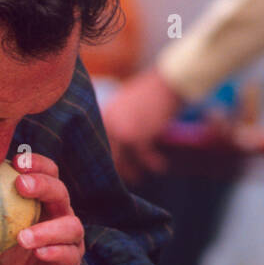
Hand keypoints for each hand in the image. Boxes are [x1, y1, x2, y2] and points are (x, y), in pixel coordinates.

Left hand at [0, 153, 83, 264]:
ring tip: (23, 236)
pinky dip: (53, 251)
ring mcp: (72, 238)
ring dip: (46, 228)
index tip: (15, 161)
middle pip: (60, 190)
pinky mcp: (73, 260)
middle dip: (42, 184)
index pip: (45, 173)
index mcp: (43, 201)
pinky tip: (37, 253)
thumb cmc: (16, 253)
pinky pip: (67, 253)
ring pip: (69, 225)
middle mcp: (62, 214)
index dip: (35, 163)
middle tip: (20, 185)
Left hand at [102, 67, 181, 183]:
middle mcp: (108, 124)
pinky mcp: (138, 137)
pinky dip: (152, 163)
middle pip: (106, 154)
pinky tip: (160, 166)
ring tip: (138, 179)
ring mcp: (121, 131)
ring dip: (131, 172)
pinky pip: (142, 157)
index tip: (102, 173)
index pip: (95, 142)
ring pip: (121, 160)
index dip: (99, 159)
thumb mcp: (125, 104)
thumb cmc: (150, 93)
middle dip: (112, 170)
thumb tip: (113, 144)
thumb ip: (115, 121)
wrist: (168, 82)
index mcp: (103, 114)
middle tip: (119, 181)